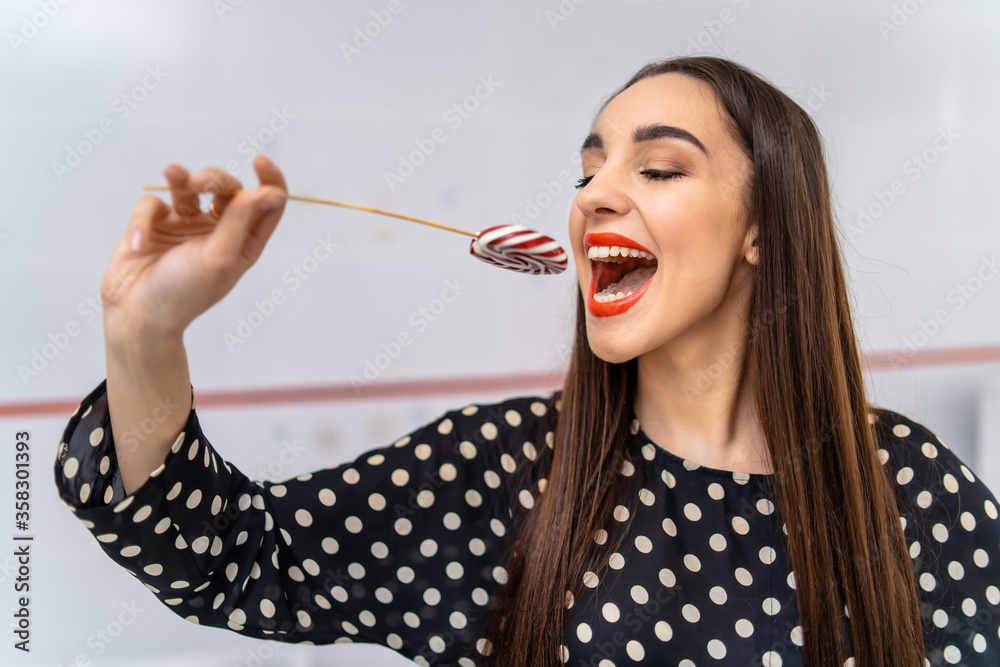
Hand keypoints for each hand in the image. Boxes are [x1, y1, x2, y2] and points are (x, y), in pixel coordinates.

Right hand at [101, 155, 287, 340]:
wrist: (136, 314)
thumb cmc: (184, 293)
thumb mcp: (220, 256)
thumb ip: (242, 220)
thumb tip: (272, 191)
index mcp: (244, 242)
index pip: (266, 204)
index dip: (268, 179)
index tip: (259, 161)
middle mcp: (218, 231)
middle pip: (229, 188)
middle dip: (217, 179)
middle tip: (203, 183)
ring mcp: (185, 225)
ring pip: (192, 185)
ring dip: (185, 177)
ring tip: (176, 175)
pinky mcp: (154, 223)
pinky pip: (153, 202)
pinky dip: (144, 216)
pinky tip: (140, 241)